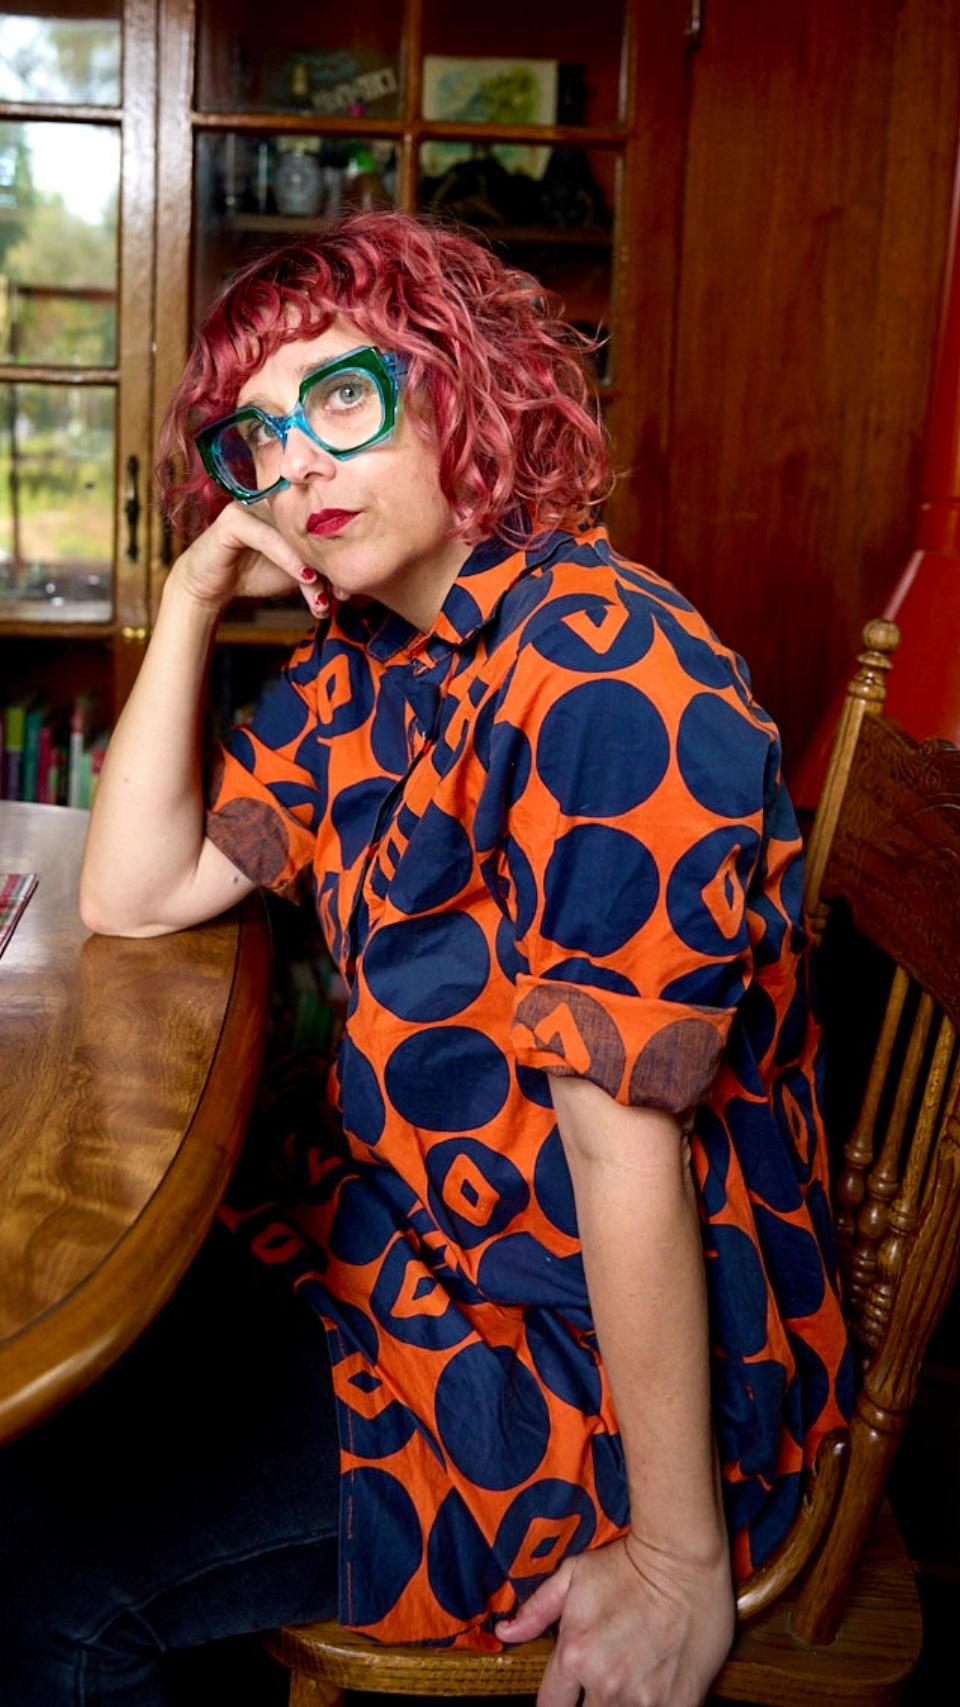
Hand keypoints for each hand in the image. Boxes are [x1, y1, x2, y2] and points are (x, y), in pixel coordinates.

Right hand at [171, 501, 331, 619]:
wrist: (210, 587)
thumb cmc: (253, 575)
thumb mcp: (293, 575)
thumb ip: (317, 571)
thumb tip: (347, 586)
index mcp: (289, 510)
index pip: (321, 529)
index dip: (338, 559)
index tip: (348, 592)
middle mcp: (273, 503)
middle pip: (310, 532)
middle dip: (329, 568)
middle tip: (341, 596)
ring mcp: (252, 507)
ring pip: (292, 537)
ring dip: (312, 570)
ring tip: (323, 598)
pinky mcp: (234, 520)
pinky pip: (268, 538)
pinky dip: (289, 559)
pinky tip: (306, 577)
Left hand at [495, 1533, 734, 1706]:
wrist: (684, 1557)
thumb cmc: (627, 1563)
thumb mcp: (573, 1576)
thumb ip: (538, 1610)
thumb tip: (506, 1632)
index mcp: (574, 1657)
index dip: (558, 1703)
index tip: (568, 1698)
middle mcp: (605, 1684)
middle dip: (592, 1703)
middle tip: (607, 1678)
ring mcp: (644, 1699)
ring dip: (624, 1704)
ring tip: (633, 1679)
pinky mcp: (681, 1703)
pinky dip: (655, 1706)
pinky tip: (657, 1686)